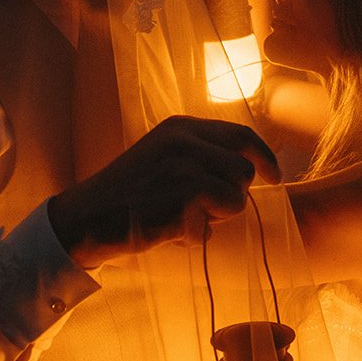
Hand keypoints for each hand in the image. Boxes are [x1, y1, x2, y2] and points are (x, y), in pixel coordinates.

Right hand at [47, 115, 280, 268]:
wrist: (88, 218)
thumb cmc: (128, 197)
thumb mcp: (161, 158)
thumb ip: (199, 156)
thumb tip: (248, 169)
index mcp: (180, 128)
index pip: (240, 135)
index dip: (263, 157)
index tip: (274, 176)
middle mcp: (185, 140)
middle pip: (243, 169)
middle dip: (234, 195)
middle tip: (205, 210)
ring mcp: (184, 165)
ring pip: (237, 196)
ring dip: (218, 216)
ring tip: (186, 218)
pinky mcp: (184, 193)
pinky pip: (218, 218)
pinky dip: (201, 233)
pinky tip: (174, 231)